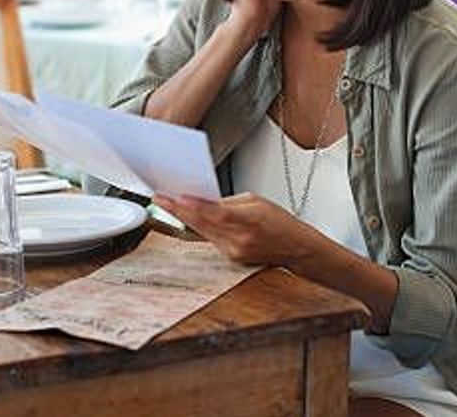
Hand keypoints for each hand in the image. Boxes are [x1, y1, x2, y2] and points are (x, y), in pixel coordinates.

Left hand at [153, 192, 318, 266]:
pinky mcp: (230, 257)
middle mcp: (240, 239)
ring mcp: (234, 251)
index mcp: (250, 220)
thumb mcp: (257, 202)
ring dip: (184, 218)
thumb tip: (205, 199)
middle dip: (179, 210)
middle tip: (160, 198)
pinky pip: (209, 239)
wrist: (296, 249)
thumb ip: (229, 201)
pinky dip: (197, 227)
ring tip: (167, 204)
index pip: (218, 213)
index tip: (177, 198)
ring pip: (202, 232)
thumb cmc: (281, 223)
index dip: (196, 206)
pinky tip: (187, 218)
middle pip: (203, 224)